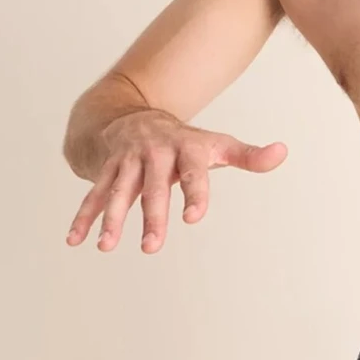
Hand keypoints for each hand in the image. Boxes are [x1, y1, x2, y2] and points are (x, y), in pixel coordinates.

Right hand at [65, 108, 287, 253]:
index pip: (192, 171)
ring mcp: (125, 161)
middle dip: (151, 216)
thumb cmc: (182, 139)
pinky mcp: (104, 170)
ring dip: (110, 219)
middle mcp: (152, 153)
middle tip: (152, 247)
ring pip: (116, 191)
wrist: (129, 112)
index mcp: (183, 147)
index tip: (194, 217)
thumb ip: (249, 156)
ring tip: (106, 246)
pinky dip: (83, 217)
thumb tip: (283, 151)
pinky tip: (75, 240)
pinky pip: (91, 194)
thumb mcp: (215, 144)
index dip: (194, 192)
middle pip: (152, 187)